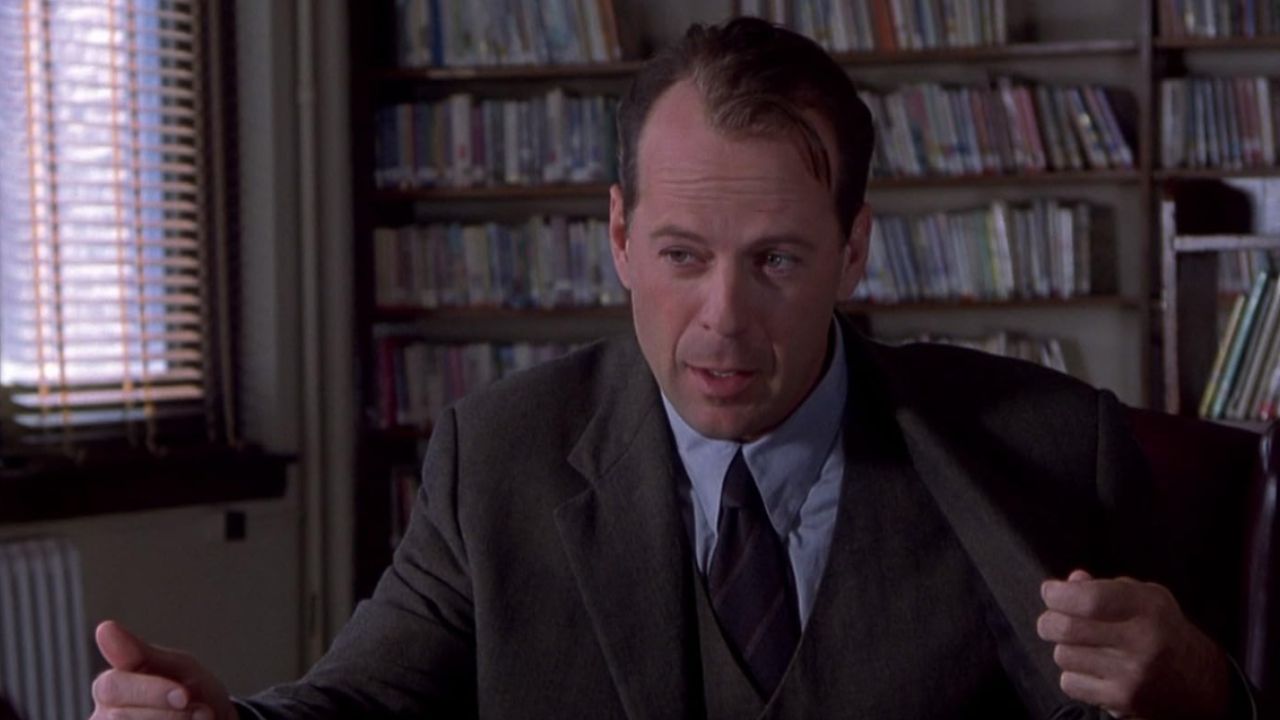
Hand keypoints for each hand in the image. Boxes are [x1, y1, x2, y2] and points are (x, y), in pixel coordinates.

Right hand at [92, 620, 235, 719]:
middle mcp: (103, 717)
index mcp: (111, 688)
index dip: (151, 691)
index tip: (185, 695)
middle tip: (201, 712)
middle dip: (170, 715)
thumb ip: (140, 654)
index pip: (112, 687)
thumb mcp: (177, 668)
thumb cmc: (192, 693)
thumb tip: (104, 628)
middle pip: (121, 717)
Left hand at [1036, 569, 1230, 718]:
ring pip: (1063, 655)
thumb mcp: (1146, 599)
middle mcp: (1142, 641)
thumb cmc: (1162, 632)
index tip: (1050, 592)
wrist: (1200, 684)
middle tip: (1054, 619)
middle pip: (1066, 628)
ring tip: (1084, 646)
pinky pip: (1070, 682)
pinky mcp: (1122, 701)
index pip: (1090, 599)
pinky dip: (1073, 675)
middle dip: (1050, 620)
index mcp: (1149, 608)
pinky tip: (1092, 670)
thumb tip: (1071, 581)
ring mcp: (1132, 674)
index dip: (1059, 594)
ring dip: (1065, 648)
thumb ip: (1105, 587)